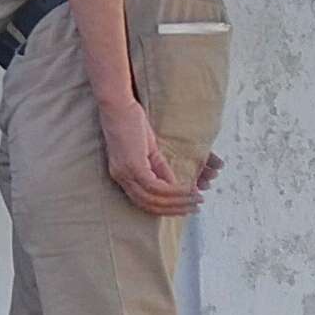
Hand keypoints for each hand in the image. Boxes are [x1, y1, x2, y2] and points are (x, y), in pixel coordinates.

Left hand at [99, 93, 198, 219]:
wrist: (118, 105)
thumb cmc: (131, 121)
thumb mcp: (149, 149)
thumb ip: (160, 168)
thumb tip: (174, 185)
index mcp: (123, 175)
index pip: (144, 202)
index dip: (165, 208)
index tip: (185, 208)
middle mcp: (122, 178)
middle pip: (149, 205)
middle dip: (174, 209)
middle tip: (195, 209)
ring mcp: (126, 174)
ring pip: (153, 199)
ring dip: (178, 202)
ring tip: (196, 200)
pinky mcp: (133, 166)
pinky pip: (156, 187)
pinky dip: (174, 191)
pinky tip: (188, 189)